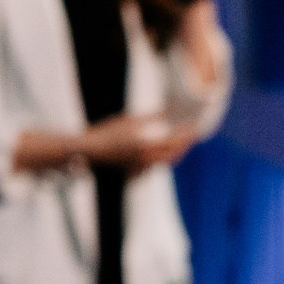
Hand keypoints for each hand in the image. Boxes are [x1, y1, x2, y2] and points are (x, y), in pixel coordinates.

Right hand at [74, 112, 200, 169]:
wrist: (88, 151)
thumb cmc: (107, 132)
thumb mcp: (130, 121)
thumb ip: (152, 118)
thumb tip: (169, 112)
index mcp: (146, 145)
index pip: (174, 141)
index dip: (187, 134)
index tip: (196, 126)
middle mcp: (146, 159)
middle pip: (174, 154)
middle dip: (184, 144)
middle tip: (191, 133)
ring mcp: (141, 168)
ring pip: (165, 161)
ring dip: (175, 151)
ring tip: (181, 139)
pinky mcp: (136, 171)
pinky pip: (155, 165)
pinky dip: (162, 156)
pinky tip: (164, 148)